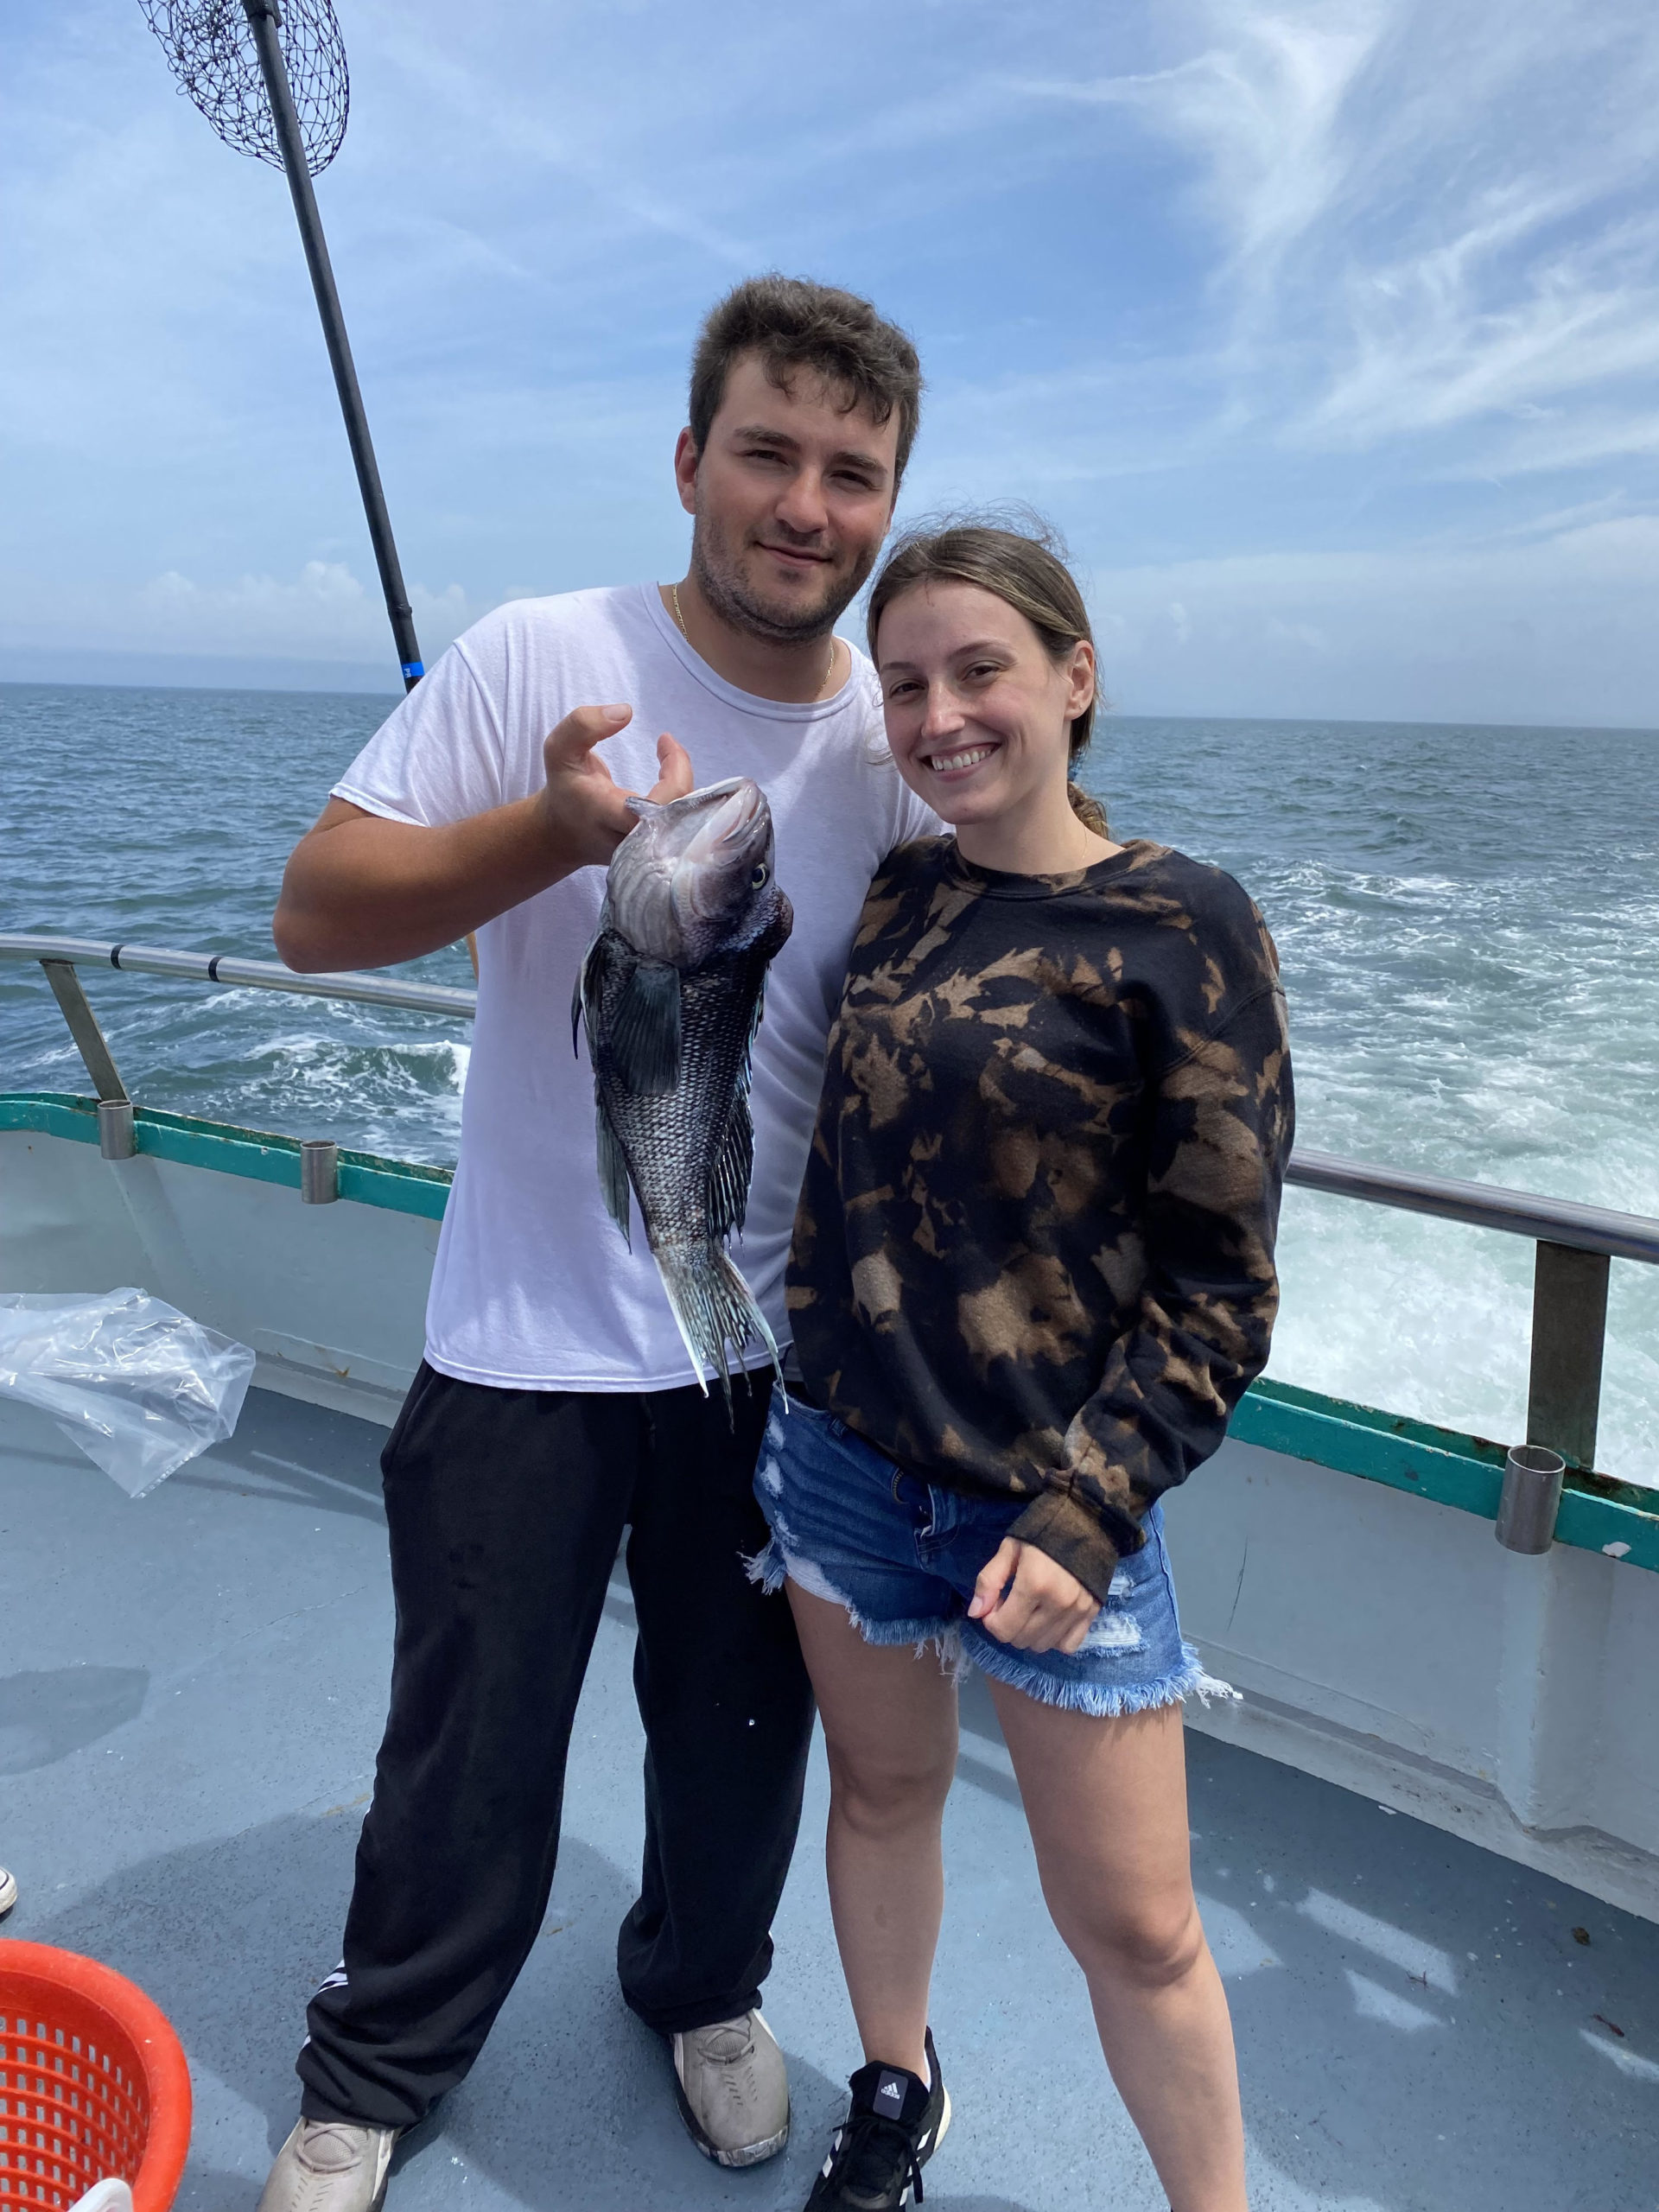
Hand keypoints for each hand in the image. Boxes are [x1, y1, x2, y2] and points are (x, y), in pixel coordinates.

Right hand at [536, 704, 693, 870]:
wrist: (564, 834)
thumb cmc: (566, 788)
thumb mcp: (559, 750)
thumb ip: (583, 725)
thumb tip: (627, 712)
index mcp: (611, 815)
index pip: (660, 801)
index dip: (676, 768)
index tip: (664, 739)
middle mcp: (635, 839)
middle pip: (684, 813)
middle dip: (684, 775)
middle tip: (668, 747)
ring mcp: (650, 850)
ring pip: (690, 822)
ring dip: (687, 784)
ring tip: (670, 757)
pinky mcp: (660, 851)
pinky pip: (686, 825)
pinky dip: (686, 797)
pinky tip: (672, 775)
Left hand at [967, 1537, 1100, 1654]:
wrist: (1087, 1520)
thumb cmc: (1043, 1530)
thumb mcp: (1009, 1548)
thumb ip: (989, 1581)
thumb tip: (975, 1613)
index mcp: (1034, 1584)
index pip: (1003, 1629)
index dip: (991, 1620)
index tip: (995, 1602)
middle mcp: (1058, 1603)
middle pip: (1021, 1640)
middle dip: (1008, 1626)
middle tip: (1012, 1602)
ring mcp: (1078, 1611)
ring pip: (1042, 1646)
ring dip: (1029, 1633)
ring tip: (1031, 1608)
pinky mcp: (1092, 1613)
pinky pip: (1068, 1645)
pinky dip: (1055, 1638)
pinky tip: (1050, 1619)